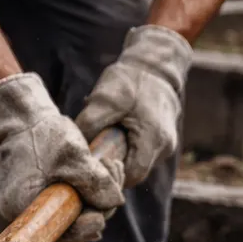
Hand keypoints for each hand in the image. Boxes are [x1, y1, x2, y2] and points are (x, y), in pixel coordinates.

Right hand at [0, 73, 125, 241]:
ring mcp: (33, 210)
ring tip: (112, 168)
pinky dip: (88, 198)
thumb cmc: (43, 134)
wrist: (24, 120)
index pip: (56, 234)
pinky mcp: (43, 203)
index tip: (101, 218)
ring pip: (73, 219)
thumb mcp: (72, 155)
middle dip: (97, 210)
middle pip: (68, 230)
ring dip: (98, 201)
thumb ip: (95, 181)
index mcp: (22, 207)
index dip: (82, 230)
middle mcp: (23, 215)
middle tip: (115, 179)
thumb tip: (116, 203)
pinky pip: (69, 210)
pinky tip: (106, 181)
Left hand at [77, 25, 191, 187]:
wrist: (156, 65)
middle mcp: (164, 147)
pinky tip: (118, 132)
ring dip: (121, 155)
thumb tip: (76, 149)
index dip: (112, 176)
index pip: (132, 176)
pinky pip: (142, 154)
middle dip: (114, 165)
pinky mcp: (162, 142)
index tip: (94, 164)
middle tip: (96, 150)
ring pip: (138, 163)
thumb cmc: (131, 79)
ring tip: (107, 136)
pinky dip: (128, 148)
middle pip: (135, 172)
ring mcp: (166, 146)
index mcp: (153, 139)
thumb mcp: (104, 98)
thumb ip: (89, 124)